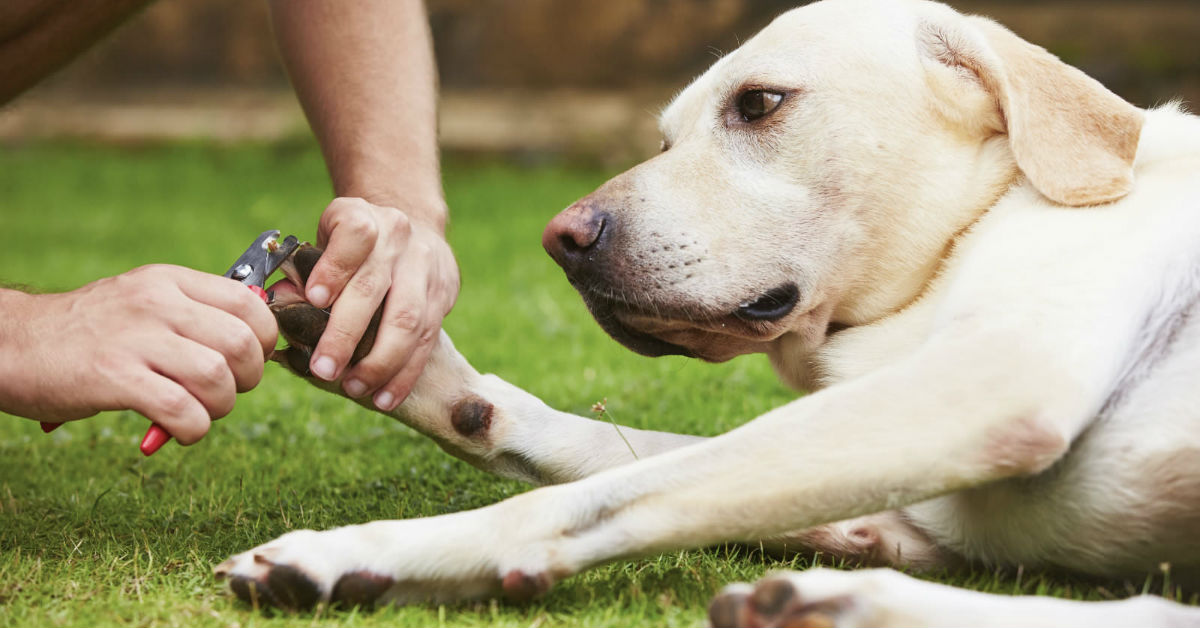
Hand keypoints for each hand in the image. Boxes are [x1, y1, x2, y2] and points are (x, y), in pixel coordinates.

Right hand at [0, 265, 277, 443]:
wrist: (12, 344)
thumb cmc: (90, 332)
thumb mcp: (144, 302)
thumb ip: (195, 314)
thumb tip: (257, 340)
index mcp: (169, 281)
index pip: (249, 302)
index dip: (264, 339)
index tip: (249, 360)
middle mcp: (156, 302)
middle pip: (242, 343)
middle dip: (248, 378)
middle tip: (224, 392)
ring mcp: (134, 338)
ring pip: (218, 377)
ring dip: (220, 407)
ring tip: (198, 412)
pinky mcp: (113, 377)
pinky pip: (183, 409)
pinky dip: (193, 429)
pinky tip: (178, 430)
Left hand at [302, 197, 458, 410]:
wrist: (412, 226)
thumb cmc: (355, 244)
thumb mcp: (326, 239)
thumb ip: (305, 270)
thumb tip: (281, 302)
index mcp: (363, 218)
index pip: (354, 236)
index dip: (334, 267)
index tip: (314, 298)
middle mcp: (398, 239)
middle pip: (375, 287)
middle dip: (347, 334)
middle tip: (323, 369)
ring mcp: (425, 268)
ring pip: (408, 320)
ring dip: (380, 362)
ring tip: (355, 388)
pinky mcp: (443, 295)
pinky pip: (426, 341)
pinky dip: (404, 374)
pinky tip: (384, 396)